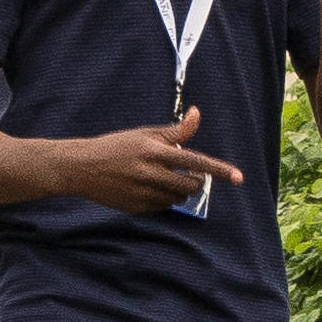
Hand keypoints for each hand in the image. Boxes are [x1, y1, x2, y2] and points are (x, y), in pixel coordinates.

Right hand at [56, 105, 247, 214]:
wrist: (82, 168)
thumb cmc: (117, 146)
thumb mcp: (145, 134)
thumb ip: (175, 131)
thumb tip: (197, 113)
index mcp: (154, 151)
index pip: (195, 161)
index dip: (218, 170)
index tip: (238, 178)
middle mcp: (150, 173)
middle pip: (190, 185)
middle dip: (195, 181)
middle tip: (187, 175)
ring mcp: (143, 193)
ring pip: (178, 198)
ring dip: (180, 191)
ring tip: (164, 179)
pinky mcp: (137, 208)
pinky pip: (163, 207)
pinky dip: (164, 199)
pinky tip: (149, 189)